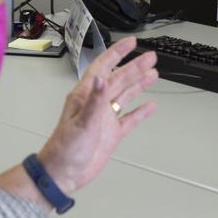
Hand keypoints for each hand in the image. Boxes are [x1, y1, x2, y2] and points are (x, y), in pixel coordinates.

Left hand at [38, 37, 158, 193]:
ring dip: (139, 84)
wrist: (64, 174)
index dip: (117, 53)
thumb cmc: (65, 149)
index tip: (131, 43)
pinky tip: (150, 106)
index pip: (103, 68)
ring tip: (153, 74)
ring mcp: (105, 118)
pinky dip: (140, 112)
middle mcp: (96, 104)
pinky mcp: (112, 134)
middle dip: (135, 66)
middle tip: (151, 57)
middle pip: (119, 79)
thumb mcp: (81, 123)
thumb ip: (94, 101)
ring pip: (125, 96)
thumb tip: (101, 78)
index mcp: (85, 96)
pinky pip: (130, 119)